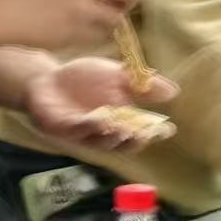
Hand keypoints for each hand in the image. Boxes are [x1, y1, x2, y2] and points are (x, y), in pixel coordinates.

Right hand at [0, 0, 140, 51]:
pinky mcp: (77, 32)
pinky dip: (97, 37)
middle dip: (126, 1)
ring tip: (94, 24)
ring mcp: (83, 8)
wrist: (1, 11)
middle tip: (114, 9)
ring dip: (111, 23)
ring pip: (118, 18)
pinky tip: (82, 33)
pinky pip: (102, 37)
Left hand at [23, 56, 178, 152]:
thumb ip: (140, 84)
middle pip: (122, 144)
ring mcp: (81, 134)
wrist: (46, 77)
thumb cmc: (83, 80)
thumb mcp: (115, 76)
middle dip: (135, 139)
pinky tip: (99, 118)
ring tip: (123, 126)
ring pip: (100, 141)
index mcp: (118, 122)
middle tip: (146, 132)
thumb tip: (173, 90)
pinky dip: (89, 126)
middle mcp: (102, 134)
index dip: (154, 133)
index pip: (140, 134)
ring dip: (113, 136)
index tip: (168, 128)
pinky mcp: (61, 128)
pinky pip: (77, 131)